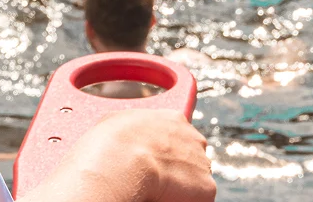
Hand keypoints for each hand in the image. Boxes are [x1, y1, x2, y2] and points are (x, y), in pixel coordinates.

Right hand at [21, 109, 214, 201]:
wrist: (119, 162)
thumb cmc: (108, 142)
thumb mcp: (115, 121)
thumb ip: (130, 127)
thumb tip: (118, 134)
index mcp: (173, 117)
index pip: (179, 134)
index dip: (167, 149)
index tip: (158, 161)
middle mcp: (192, 137)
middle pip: (190, 157)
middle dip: (176, 169)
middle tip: (154, 181)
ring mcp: (201, 163)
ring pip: (192, 180)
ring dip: (178, 187)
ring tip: (151, 191)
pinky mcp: (205, 188)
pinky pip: (195, 199)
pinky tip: (159, 199)